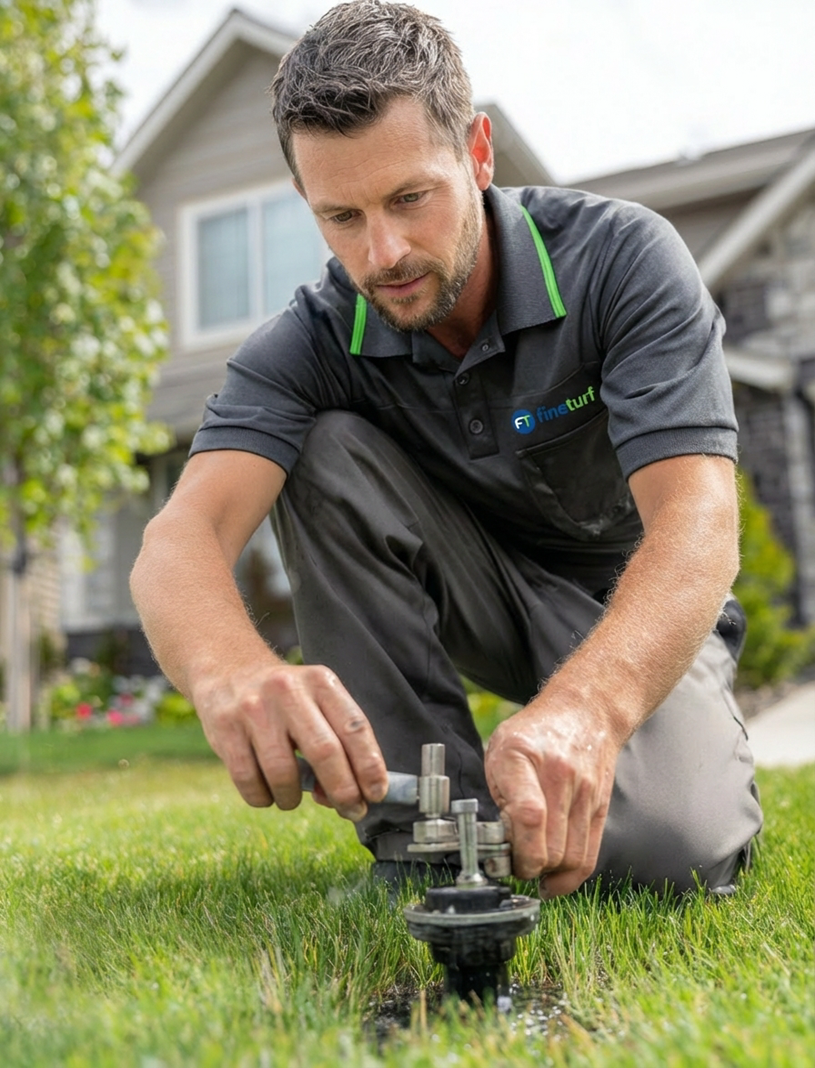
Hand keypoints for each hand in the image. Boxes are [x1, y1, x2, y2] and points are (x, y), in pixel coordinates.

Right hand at [193, 660, 387, 821]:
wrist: (228, 670)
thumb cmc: (285, 699)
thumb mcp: (316, 700)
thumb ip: (336, 741)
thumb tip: (346, 797)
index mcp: (320, 682)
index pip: (354, 727)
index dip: (370, 765)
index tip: (377, 793)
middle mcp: (289, 691)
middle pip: (325, 751)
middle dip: (343, 791)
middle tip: (351, 810)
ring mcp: (254, 709)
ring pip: (284, 774)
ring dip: (293, 799)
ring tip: (291, 798)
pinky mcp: (225, 729)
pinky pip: (249, 782)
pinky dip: (263, 798)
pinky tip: (266, 791)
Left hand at [484, 700, 620, 896]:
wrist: (584, 711)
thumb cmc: (532, 734)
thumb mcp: (500, 751)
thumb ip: (498, 795)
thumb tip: (500, 846)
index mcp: (522, 756)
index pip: (529, 816)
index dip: (519, 851)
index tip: (505, 861)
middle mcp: (558, 774)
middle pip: (551, 846)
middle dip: (529, 868)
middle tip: (513, 864)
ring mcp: (584, 791)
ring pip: (571, 858)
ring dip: (549, 874)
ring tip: (532, 867)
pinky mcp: (600, 807)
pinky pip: (589, 856)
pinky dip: (570, 877)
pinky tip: (553, 880)